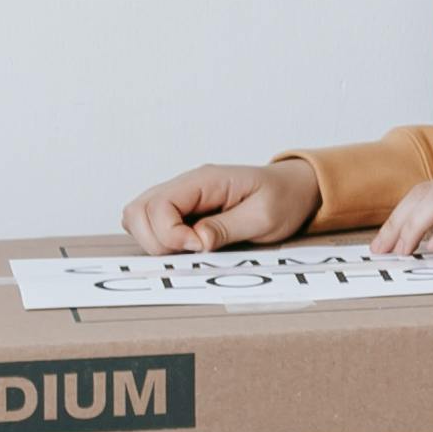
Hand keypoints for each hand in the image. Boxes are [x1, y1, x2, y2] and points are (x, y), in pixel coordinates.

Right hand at [124, 160, 323, 253]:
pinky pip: (151, 224)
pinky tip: (187, 247)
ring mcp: (180, 197)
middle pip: (137, 212)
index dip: (170, 233)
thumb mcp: (264, 216)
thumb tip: (197, 241)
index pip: (159, 204)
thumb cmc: (282, 199)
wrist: (294, 189)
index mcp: (205, 180)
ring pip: (137, 218)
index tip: (200, 246)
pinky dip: (159, 240)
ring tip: (190, 250)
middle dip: (157, 241)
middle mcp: (185, 185)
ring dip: (154, 241)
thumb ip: (228, 228)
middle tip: (193, 251)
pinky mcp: (180, 211)